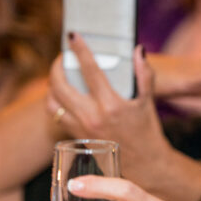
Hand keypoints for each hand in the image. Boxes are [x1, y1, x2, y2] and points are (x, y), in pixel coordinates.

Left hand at [48, 33, 170, 180]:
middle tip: (62, 57)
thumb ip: (144, 73)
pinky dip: (53, 101)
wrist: (143, 163)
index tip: (73, 36)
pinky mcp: (74, 136)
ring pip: (51, 101)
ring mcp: (80, 128)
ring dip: (51, 84)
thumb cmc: (147, 130)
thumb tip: (138, 50)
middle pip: (60, 85)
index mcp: (112, 105)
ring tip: (58, 74)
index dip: (80, 50)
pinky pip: (54, 115)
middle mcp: (92, 116)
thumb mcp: (148, 101)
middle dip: (56, 66)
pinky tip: (61, 94)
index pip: (90, 70)